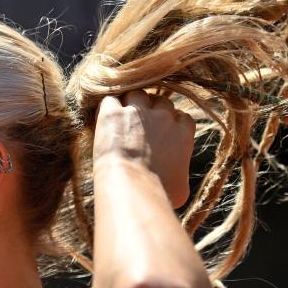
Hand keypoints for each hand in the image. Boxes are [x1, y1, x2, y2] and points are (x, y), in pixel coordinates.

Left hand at [93, 89, 195, 207]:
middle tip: (138, 127)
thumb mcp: (182, 189)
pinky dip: (107, 106)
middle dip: (151, 111)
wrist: (133, 185)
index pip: (181, 116)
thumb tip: (178, 181)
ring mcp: (138, 111)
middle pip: (160, 102)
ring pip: (136, 95)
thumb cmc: (159, 193)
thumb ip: (181, 175)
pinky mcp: (112, 112)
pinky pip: (110, 99)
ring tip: (120, 120)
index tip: (160, 134)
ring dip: (130, 103)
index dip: (170, 122)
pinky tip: (104, 119)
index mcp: (182, 132)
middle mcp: (163, 116)